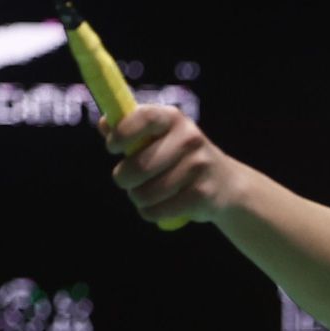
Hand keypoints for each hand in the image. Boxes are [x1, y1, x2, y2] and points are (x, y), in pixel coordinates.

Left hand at [98, 104, 239, 224]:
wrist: (225, 184)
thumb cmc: (179, 157)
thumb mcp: (160, 137)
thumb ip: (131, 129)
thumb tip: (104, 124)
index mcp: (173, 118)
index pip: (144, 117)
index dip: (123, 132)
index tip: (112, 147)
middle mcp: (189, 138)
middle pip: (138, 167)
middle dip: (124, 178)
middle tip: (128, 180)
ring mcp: (198, 166)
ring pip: (145, 194)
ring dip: (139, 198)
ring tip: (148, 193)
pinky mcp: (202, 194)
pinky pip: (158, 211)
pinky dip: (152, 213)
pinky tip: (162, 206)